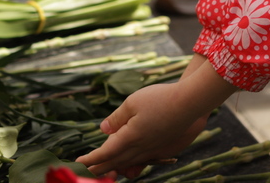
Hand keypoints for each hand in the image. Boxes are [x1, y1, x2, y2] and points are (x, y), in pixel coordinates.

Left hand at [77, 82, 210, 177]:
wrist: (190, 103)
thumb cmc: (160, 98)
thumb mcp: (133, 102)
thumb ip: (116, 118)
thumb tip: (103, 130)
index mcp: (130, 137)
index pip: (106, 152)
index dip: (92, 158)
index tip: (80, 161)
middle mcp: (141, 147)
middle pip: (116, 162)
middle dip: (100, 167)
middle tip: (87, 171)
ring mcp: (153, 150)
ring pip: (130, 163)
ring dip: (116, 168)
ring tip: (106, 171)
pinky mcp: (163, 148)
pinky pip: (143, 161)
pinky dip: (133, 165)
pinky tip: (131, 165)